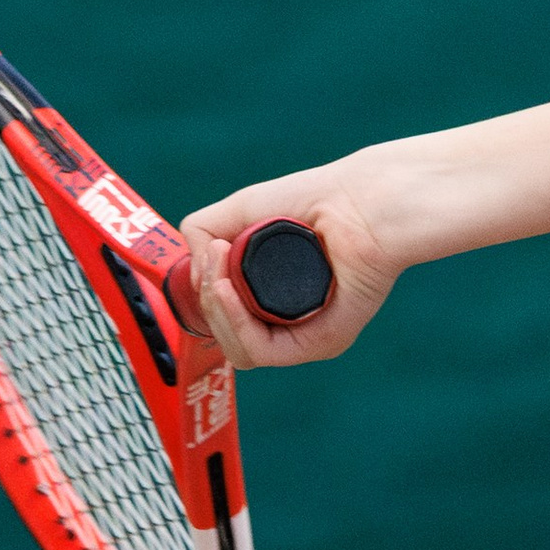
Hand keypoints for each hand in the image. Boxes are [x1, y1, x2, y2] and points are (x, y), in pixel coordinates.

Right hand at [179, 155, 403, 370]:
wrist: (355, 200)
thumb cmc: (311, 199)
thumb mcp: (241, 210)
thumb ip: (201, 231)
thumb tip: (194, 271)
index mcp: (268, 296)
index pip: (221, 316)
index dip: (204, 292)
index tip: (208, 254)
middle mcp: (287, 320)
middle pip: (223, 335)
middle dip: (206, 297)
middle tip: (214, 256)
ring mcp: (303, 334)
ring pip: (237, 348)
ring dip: (216, 310)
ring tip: (219, 273)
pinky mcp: (320, 343)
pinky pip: (260, 351)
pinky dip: (235, 322)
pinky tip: (226, 290)